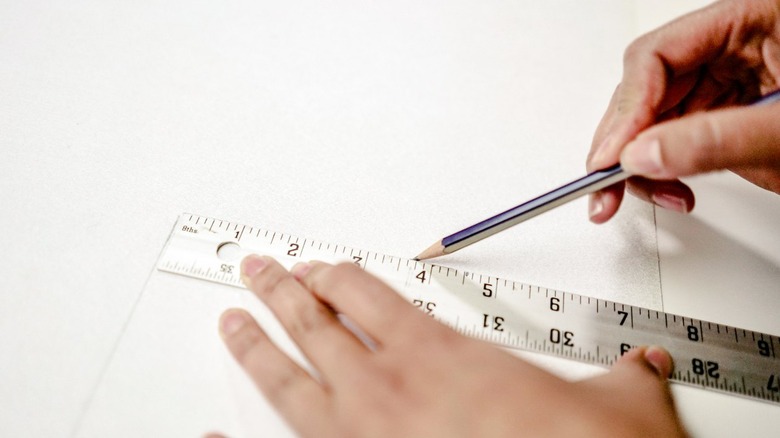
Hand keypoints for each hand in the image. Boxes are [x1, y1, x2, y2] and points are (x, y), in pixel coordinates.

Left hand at [217, 255, 686, 436]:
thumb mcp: (617, 408)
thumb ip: (624, 381)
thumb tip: (645, 370)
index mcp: (439, 355)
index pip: (369, 295)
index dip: (337, 276)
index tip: (321, 268)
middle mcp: (387, 389)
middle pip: (316, 323)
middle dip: (282, 292)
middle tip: (258, 271)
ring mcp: (359, 435)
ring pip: (288, 378)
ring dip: (256, 344)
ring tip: (231, 321)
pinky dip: (240, 436)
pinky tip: (214, 428)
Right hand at [587, 0, 779, 222]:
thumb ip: (717, 140)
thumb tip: (642, 155)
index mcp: (756, 16)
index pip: (659, 55)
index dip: (628, 109)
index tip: (612, 157)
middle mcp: (737, 44)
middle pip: (649, 87)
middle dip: (625, 142)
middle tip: (606, 187)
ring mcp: (733, 79)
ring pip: (656, 115)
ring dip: (641, 161)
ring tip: (652, 194)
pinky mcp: (732, 112)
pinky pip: (679, 135)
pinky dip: (666, 167)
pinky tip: (671, 186)